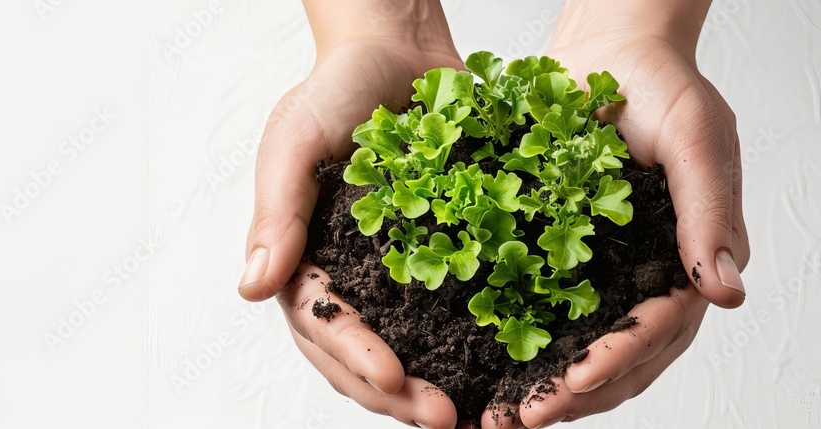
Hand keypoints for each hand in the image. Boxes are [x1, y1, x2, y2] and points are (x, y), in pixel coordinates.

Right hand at [238, 2, 465, 426]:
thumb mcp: (295, 139)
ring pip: (410, 345)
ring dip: (435, 385)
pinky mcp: (442, 254)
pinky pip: (456, 309)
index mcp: (303, 257)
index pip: (322, 326)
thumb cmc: (335, 86)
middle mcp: (349, 274)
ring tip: (477, 415)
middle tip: (446, 418)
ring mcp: (396, 270)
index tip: (395, 377)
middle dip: (399, 393)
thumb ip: (276, 212)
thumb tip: (252, 289)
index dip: (355, 358)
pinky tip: (507, 367)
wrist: (398, 47)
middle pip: (364, 354)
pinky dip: (476, 344)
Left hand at [485, 1, 749, 425]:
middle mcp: (642, 276)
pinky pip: (536, 306)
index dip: (615, 363)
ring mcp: (598, 270)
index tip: (570, 386)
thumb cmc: (664, 87)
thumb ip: (710, 213)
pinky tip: (476, 362)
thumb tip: (727, 293)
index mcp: (684, 261)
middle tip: (519, 421)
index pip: (656, 332)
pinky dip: (512, 340)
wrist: (608, 50)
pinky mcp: (555, 254)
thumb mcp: (697, 141)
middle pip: (616, 358)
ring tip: (495, 415)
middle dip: (571, 395)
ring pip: (574, 345)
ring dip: (540, 384)